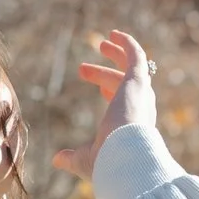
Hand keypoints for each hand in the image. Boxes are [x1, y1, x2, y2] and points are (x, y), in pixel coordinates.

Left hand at [51, 29, 157, 181]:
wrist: (126, 158)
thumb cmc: (108, 163)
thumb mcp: (86, 160)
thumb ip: (73, 158)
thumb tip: (57, 161)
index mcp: (132, 126)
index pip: (124, 104)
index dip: (113, 93)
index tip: (101, 89)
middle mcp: (141, 109)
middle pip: (125, 85)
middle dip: (105, 75)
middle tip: (82, 69)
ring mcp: (141, 94)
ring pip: (131, 68)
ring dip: (117, 55)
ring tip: (102, 42)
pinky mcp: (138, 81)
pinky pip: (138, 57)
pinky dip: (128, 44)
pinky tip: (116, 34)